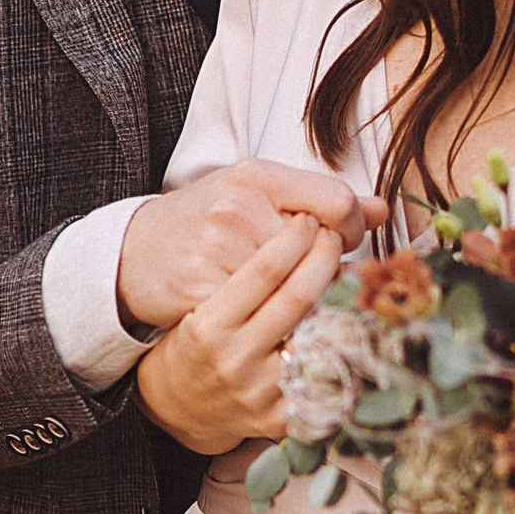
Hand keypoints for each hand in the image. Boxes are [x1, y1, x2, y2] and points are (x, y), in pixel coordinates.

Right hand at [117, 160, 384, 332]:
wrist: (131, 255)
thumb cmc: (204, 223)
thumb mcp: (254, 195)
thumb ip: (317, 200)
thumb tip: (383, 211)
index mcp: (256, 176)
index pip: (337, 202)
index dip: (352, 229)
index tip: (341, 244)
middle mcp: (237, 208)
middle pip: (320, 255)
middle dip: (332, 277)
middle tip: (329, 288)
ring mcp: (217, 253)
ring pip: (296, 296)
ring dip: (310, 313)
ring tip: (306, 314)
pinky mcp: (201, 297)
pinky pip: (260, 325)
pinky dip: (275, 336)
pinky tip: (273, 334)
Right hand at [134, 214, 343, 454]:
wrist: (180, 401)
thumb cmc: (199, 339)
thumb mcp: (206, 299)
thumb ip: (251, 267)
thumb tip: (307, 220)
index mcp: (210, 326)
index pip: (264, 270)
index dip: (295, 237)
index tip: (308, 220)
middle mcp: (233, 360)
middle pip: (298, 298)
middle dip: (325, 257)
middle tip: (334, 236)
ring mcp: (259, 392)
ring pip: (319, 333)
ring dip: (341, 296)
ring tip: (348, 270)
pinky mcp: (281, 418)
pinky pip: (325, 372)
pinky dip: (341, 341)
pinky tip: (349, 316)